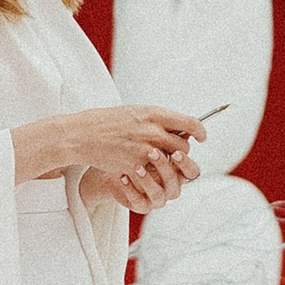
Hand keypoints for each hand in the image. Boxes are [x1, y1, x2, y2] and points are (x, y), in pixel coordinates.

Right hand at [51, 103, 204, 208]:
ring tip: (158, 160)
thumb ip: (157, 119)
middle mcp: (152, 130)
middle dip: (181, 151)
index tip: (201, 136)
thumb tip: (180, 126)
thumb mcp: (136, 112)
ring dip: (169, 163)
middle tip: (173, 152)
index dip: (200, 131)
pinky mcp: (135, 165)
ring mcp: (144, 149)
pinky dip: (152, 172)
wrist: (82, 134)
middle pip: (183, 145)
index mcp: (153, 114)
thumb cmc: (108, 122)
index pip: (189, 123)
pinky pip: (154, 173)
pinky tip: (143, 168)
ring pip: (171, 161)